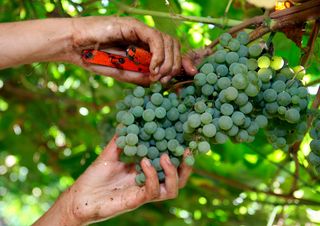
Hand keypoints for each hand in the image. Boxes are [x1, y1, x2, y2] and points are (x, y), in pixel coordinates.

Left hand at [34, 135, 191, 225]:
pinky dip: (152, 175)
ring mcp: (145, 192)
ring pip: (173, 188)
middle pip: (179, 178)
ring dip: (173, 171)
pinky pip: (153, 190)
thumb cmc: (96, 176)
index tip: (186, 137)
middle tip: (187, 149)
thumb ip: (123, 137)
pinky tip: (144, 162)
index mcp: (148, 170)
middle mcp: (150, 182)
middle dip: (187, 165)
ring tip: (165, 156)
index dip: (182, 153)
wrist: (80, 196)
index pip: (172, 163)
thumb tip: (129, 115)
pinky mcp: (137, 200)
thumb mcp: (111, 152)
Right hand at [68, 16, 196, 84]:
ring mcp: (140, 30)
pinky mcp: (133, 25)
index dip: (185, 61)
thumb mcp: (123, 74)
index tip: (193, 74)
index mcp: (146, 49)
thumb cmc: (96, 60)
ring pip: (168, 41)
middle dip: (176, 64)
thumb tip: (161, 81)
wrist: (76, 47)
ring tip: (158, 74)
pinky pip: (154, 38)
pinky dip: (158, 53)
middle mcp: (146, 38)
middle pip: (174, 45)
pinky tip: (154, 66)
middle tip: (166, 79)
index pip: (173, 51)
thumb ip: (142, 77)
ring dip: (168, 61)